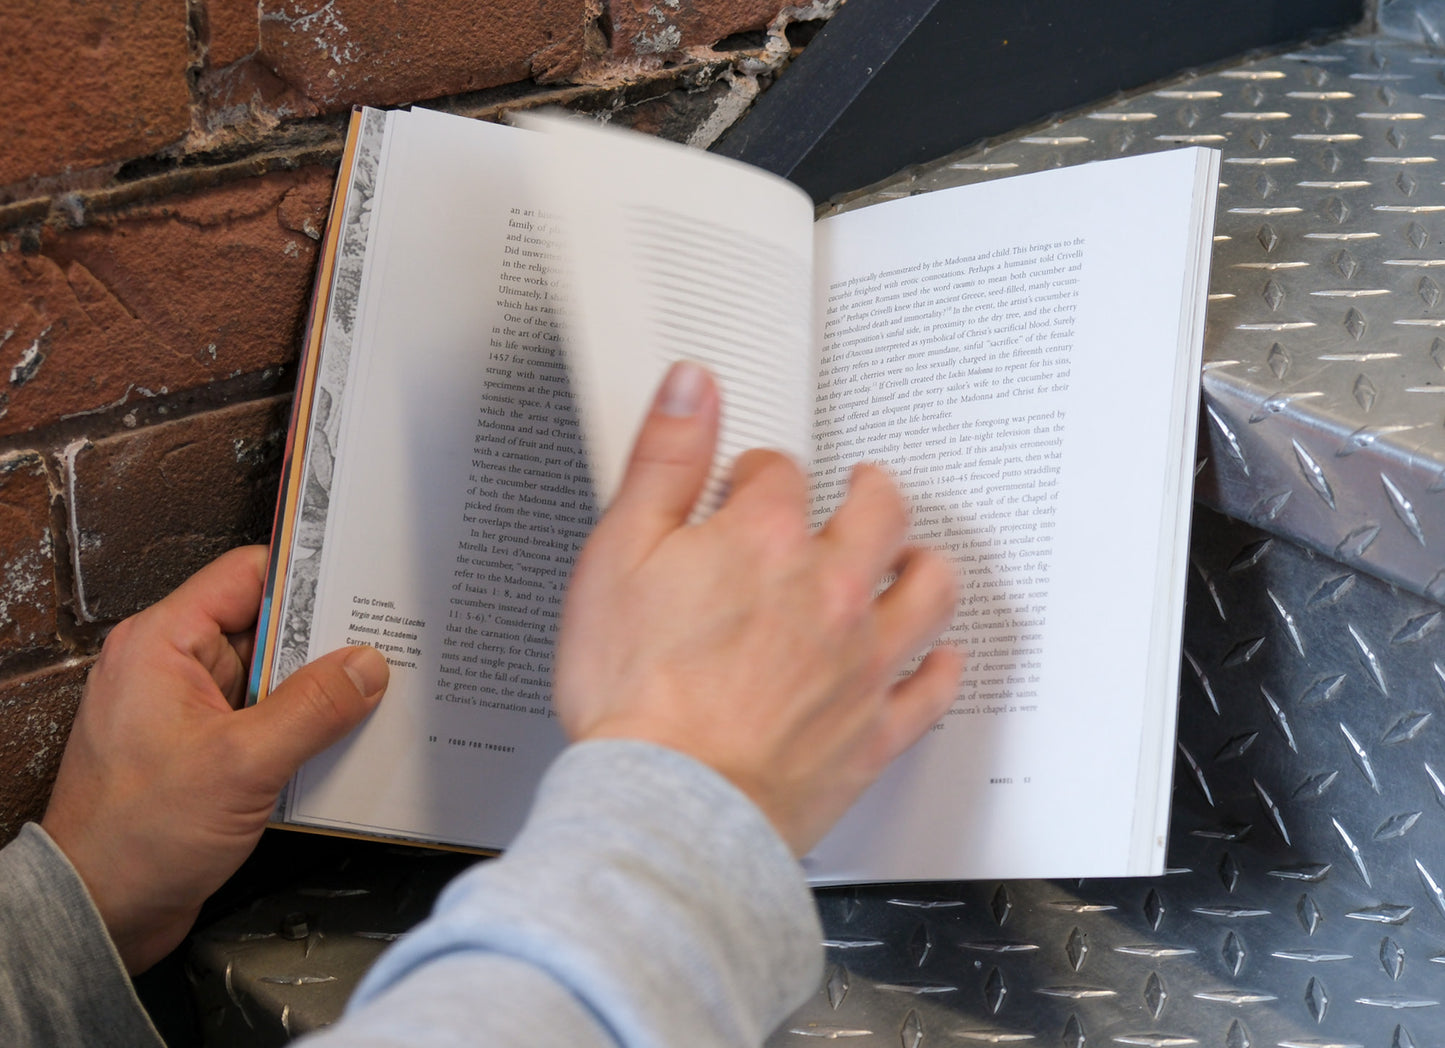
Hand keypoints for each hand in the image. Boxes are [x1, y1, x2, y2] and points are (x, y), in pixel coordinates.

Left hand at [41, 546, 389, 972]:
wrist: (101, 914)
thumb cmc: (136, 838)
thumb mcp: (242, 764)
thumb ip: (312, 708)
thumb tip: (366, 666)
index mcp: (162, 645)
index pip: (246, 576)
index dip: (306, 575)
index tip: (360, 580)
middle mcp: (172, 668)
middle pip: (267, 627)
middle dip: (326, 642)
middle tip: (384, 645)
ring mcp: (189, 710)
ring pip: (273, 676)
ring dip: (319, 691)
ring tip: (374, 695)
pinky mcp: (205, 750)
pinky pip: (267, 719)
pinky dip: (304, 727)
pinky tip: (342, 740)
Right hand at [556, 362, 963, 854]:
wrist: (668, 804)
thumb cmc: (636, 697)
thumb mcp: (617, 555)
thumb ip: (662, 461)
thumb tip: (692, 388)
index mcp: (765, 541)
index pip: (780, 473)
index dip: (758, 473)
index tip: (746, 487)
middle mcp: (831, 592)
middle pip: (880, 513)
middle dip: (868, 492)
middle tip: (859, 490)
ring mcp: (863, 661)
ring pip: (929, 589)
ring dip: (923, 565)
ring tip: (909, 558)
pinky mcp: (876, 730)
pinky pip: (936, 686)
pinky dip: (939, 664)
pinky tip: (932, 656)